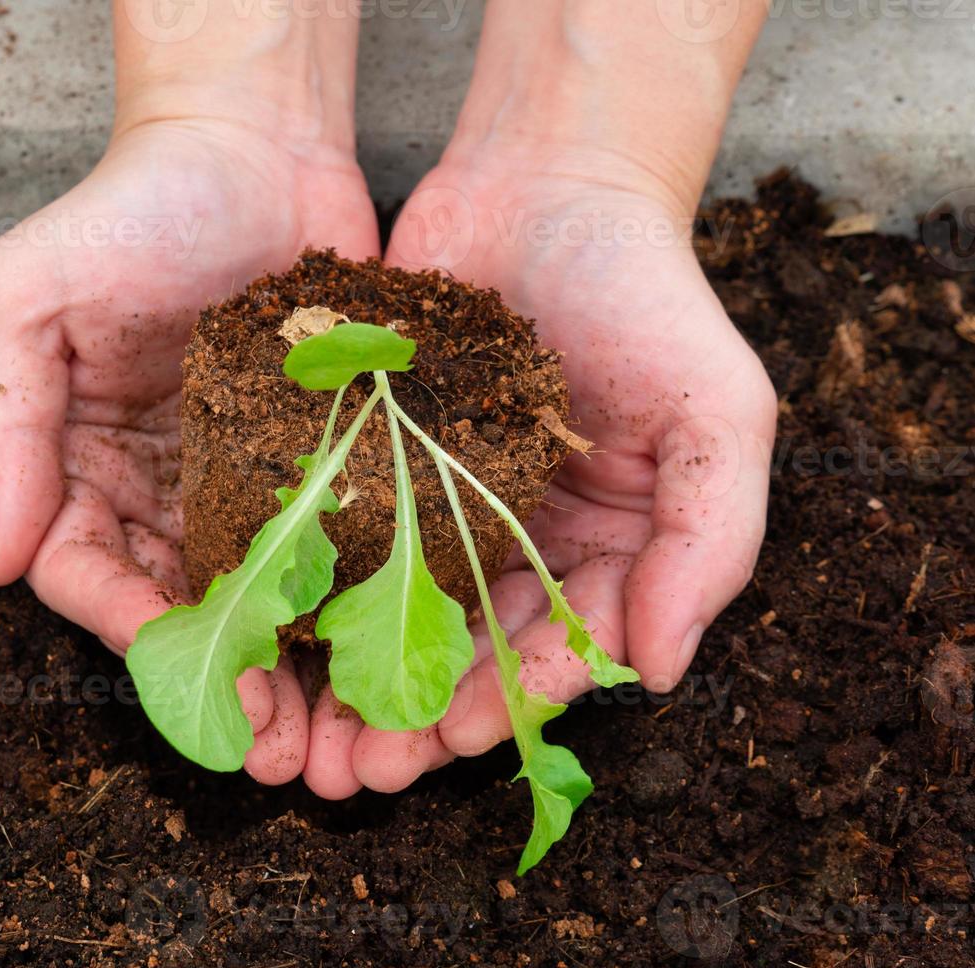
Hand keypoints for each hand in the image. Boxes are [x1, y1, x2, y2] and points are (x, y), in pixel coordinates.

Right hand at [0, 116, 378, 784]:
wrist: (253, 147)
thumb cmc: (131, 208)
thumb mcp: (26, 298)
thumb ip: (1, 426)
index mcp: (87, 469)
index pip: (93, 578)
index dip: (135, 634)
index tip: (189, 679)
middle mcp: (167, 490)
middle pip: (190, 612)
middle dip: (230, 685)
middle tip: (280, 753)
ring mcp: (252, 480)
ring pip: (271, 601)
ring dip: (302, 675)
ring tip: (345, 737)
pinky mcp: (329, 459)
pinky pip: (340, 544)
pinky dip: (360, 602)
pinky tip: (396, 650)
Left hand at [300, 147, 776, 798]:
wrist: (549, 183)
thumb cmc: (648, 294)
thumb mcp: (717, 413)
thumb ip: (708, 542)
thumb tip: (662, 669)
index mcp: (601, 551)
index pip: (554, 655)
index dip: (503, 707)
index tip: (443, 744)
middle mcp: (517, 541)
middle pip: (462, 653)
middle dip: (408, 718)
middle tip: (350, 773)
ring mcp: (440, 500)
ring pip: (387, 611)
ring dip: (344, 679)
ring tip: (294, 734)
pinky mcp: (375, 455)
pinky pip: (337, 531)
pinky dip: (304, 585)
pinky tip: (261, 629)